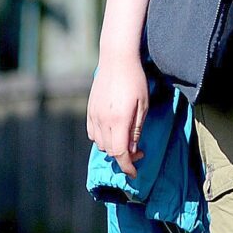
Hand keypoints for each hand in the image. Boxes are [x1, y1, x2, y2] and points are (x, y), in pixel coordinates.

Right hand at [87, 53, 151, 178]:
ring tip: (127, 140)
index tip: (135, 173)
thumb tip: (132, 150)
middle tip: (139, 151)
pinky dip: (101, 139)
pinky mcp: (89, 110)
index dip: (128, 166)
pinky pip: (92, 133)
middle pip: (110, 151)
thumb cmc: (135, 81)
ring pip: (100, 144)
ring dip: (113, 148)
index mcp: (119, 121)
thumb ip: (136, 129)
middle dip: (124, 157)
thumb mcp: (143, 105)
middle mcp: (103, 120)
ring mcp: (94, 115)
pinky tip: (113, 132)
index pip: (120, 153)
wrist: (116, 59)